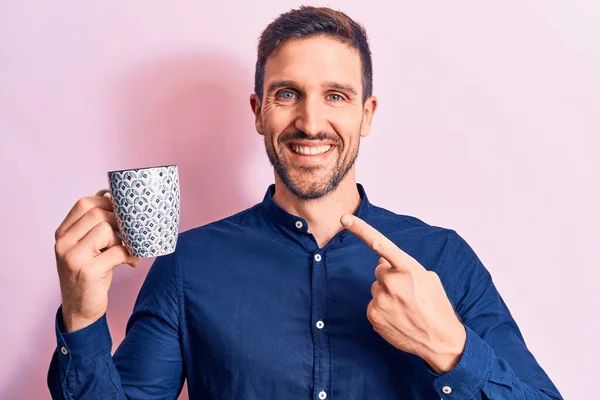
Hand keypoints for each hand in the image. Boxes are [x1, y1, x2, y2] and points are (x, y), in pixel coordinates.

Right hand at [54, 189, 138, 332]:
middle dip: (119, 221)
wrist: (79, 310)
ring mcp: (73, 257)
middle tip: (128, 234)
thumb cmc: (89, 274)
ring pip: (106, 230)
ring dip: (123, 239)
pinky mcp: (87, 272)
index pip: (84, 204)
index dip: (107, 203)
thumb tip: (115, 199)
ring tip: (126, 250)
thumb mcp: (86, 247)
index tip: (121, 213)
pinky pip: (117, 252)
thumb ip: (94, 227)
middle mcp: (63, 243)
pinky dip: (129, 255)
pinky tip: (130, 262)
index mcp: (62, 234)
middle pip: (97, 214)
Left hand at [340, 214, 465, 373]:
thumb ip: (404, 266)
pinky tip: (398, 316)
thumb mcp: (428, 278)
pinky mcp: (373, 315)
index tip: (345, 219)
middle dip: (390, 277)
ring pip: (376, 288)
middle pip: (379, 270)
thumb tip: (382, 263)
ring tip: (405, 306)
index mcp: (408, 268)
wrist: (439, 339)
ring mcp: (381, 299)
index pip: (380, 244)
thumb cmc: (436, 306)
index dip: (361, 229)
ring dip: (387, 293)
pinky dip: (383, 308)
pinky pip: (373, 304)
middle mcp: (392, 282)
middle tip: (407, 292)